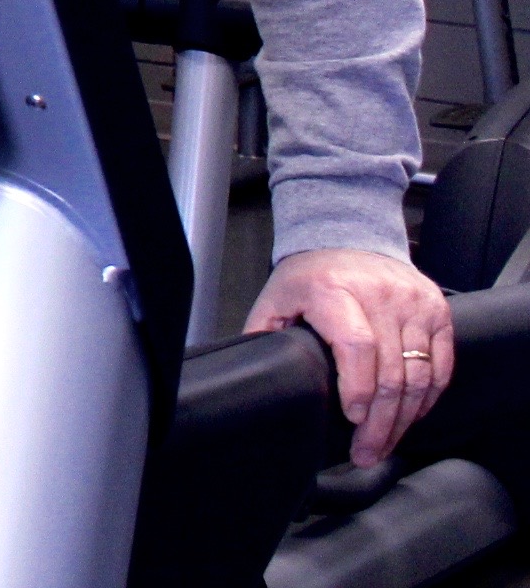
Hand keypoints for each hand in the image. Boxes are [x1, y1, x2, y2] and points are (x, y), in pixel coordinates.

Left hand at [245, 247, 454, 465]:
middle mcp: (380, 296)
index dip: (356, 388)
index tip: (351, 418)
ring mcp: (415, 304)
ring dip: (403, 419)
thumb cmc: (310, 277)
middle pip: (390, 372)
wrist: (350, 238)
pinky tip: (409, 417)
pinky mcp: (438, 311)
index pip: (356, 345)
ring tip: (385, 444)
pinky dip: (426, 398)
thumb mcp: (277, 297)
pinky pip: (440, 366)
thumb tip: (252, 373)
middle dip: (379, 422)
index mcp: (334, 291)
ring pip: (419, 375)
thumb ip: (263, 333)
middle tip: (366, 453)